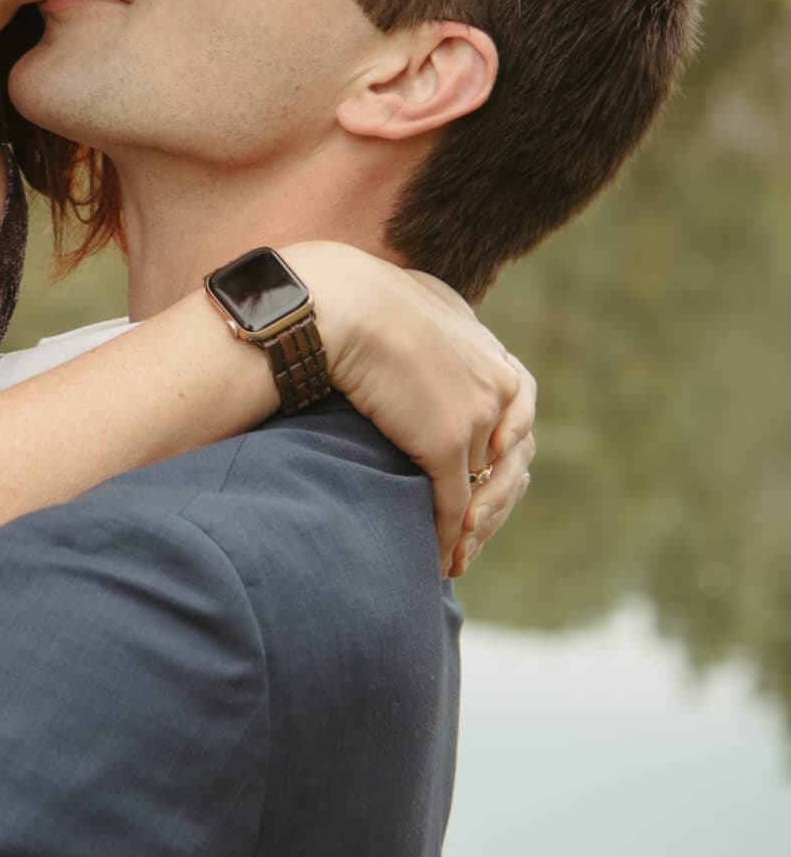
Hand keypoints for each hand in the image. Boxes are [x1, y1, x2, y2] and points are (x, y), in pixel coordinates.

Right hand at [288, 241, 535, 577]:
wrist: (339, 302)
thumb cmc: (350, 297)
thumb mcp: (406, 301)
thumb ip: (423, 324)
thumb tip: (402, 332)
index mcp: (489, 351)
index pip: (516, 418)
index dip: (501, 459)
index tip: (478, 487)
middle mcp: (497, 382)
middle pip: (513, 461)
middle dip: (494, 506)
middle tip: (469, 540)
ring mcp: (479, 413)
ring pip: (488, 490)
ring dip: (471, 531)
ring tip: (453, 558)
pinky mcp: (449, 441)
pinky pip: (455, 504)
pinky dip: (445, 538)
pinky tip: (434, 560)